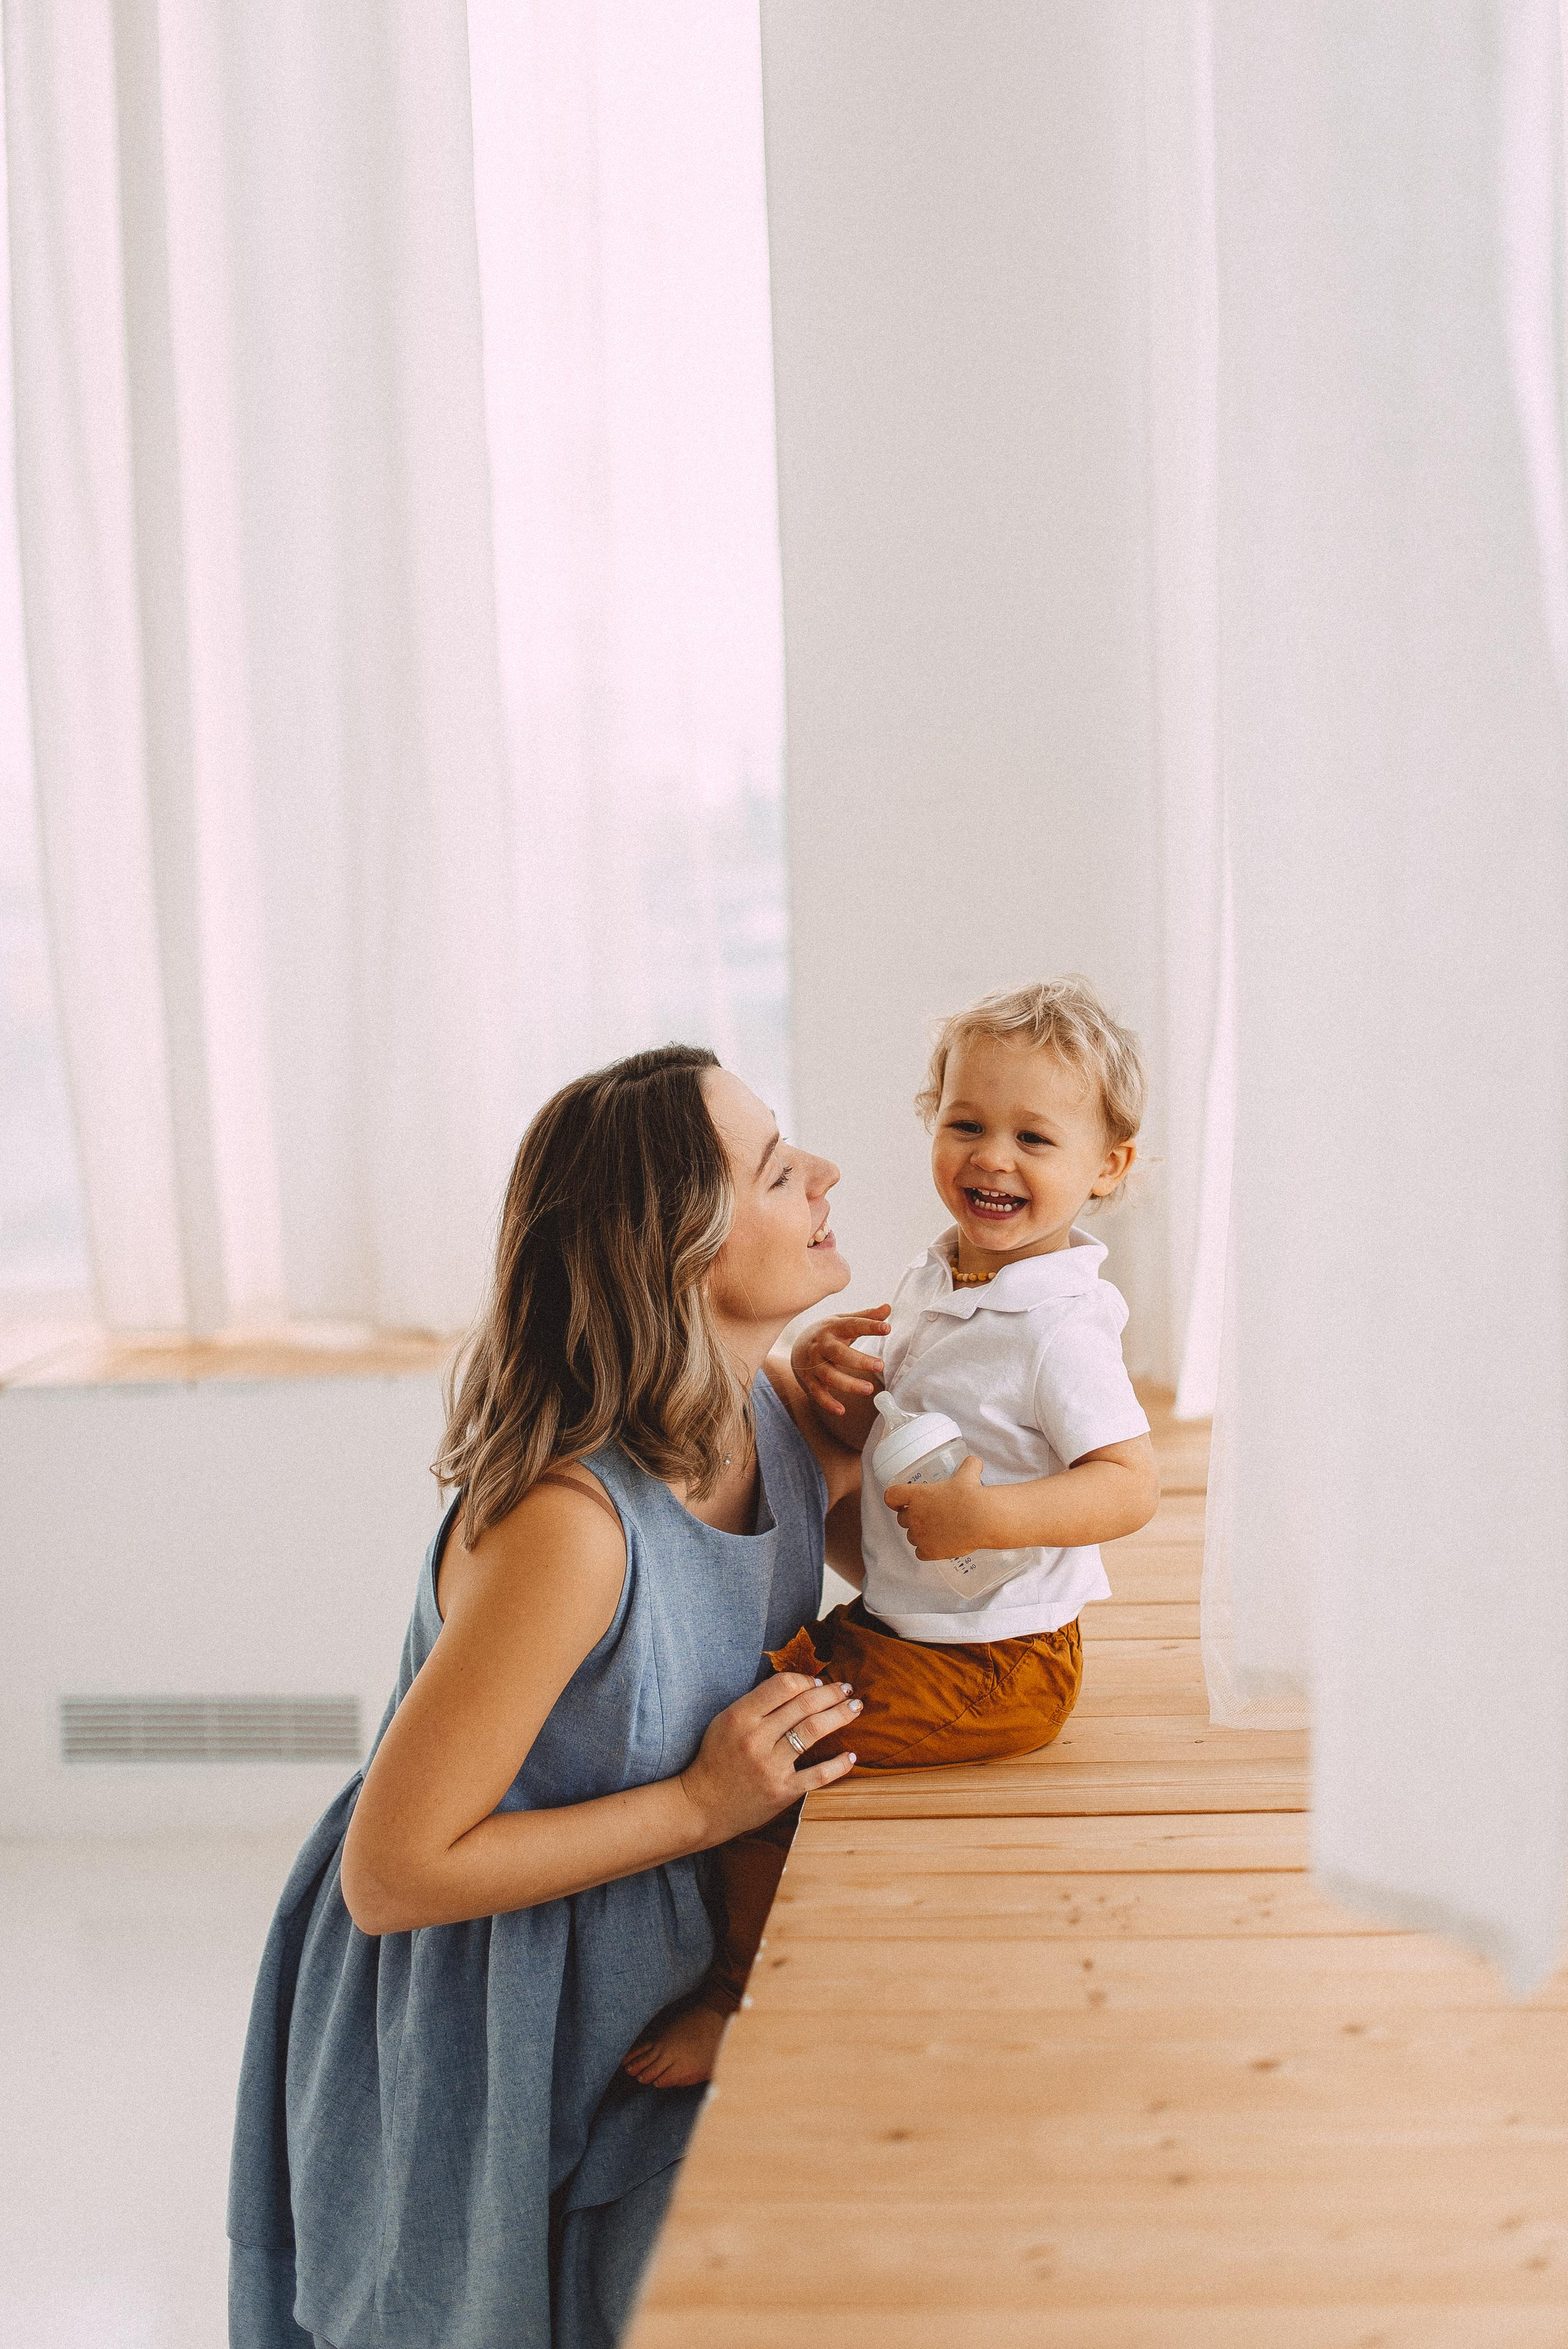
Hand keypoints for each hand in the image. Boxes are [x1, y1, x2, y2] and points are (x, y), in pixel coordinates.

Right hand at [679, 1673, 860, 1841]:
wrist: (701, 1806)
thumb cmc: (716, 1759)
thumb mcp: (726, 1721)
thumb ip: (757, 1704)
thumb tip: (799, 1686)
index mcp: (740, 1716)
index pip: (783, 1685)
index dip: (806, 1680)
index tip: (818, 1683)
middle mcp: (756, 1739)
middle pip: (804, 1704)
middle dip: (832, 1693)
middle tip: (847, 1689)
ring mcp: (770, 1766)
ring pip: (813, 1731)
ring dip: (840, 1716)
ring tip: (855, 1708)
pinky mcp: (782, 1792)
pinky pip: (818, 1774)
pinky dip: (839, 1764)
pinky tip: (851, 1755)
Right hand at [791, 1305, 890, 1418]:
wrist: (798, 1345)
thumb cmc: (829, 1333)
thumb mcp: (844, 1321)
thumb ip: (866, 1316)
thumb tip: (888, 1307)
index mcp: (833, 1328)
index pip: (852, 1325)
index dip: (869, 1326)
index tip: (887, 1327)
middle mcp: (822, 1345)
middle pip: (838, 1353)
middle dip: (859, 1360)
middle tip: (880, 1365)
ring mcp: (814, 1364)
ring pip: (829, 1375)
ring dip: (848, 1384)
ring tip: (869, 1389)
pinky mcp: (810, 1380)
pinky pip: (818, 1393)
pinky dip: (828, 1403)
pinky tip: (842, 1410)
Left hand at [882, 1455, 996, 1561]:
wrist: (982, 1519)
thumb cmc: (972, 1495)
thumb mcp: (969, 1474)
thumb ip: (968, 1466)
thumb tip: (974, 1462)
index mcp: (917, 1495)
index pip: (891, 1496)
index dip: (895, 1499)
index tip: (900, 1502)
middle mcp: (914, 1515)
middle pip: (901, 1519)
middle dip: (911, 1518)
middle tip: (925, 1516)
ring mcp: (920, 1535)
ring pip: (910, 1537)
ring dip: (918, 1534)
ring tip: (932, 1531)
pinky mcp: (930, 1551)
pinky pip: (919, 1553)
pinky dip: (926, 1550)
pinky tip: (935, 1546)